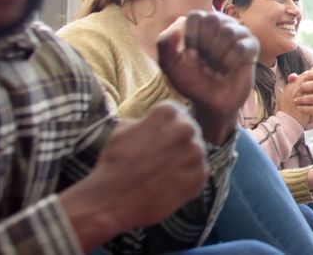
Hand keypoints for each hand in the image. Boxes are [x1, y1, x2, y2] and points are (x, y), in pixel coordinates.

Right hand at [60, 103, 208, 249]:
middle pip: (188, 132)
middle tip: (159, 160)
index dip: (164, 129)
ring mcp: (196, 152)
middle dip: (176, 144)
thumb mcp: (122, 129)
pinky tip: (167, 185)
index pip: (175, 114)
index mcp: (168, 112)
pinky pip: (198, 173)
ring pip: (194, 153)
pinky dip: (186, 180)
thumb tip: (154, 122)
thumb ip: (145, 121)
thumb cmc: (113, 164)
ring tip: (161, 174)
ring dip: (182, 161)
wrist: (111, 201)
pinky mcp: (200, 175)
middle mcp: (187, 128)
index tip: (155, 140)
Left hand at [157, 11, 258, 143]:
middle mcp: (221, 24)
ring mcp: (238, 33)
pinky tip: (226, 70)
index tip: (190, 55)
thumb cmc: (191, 81)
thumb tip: (180, 21)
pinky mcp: (252, 46)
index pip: (195, 16)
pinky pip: (241, 46)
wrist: (211, 103)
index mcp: (200, 24)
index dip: (190, 37)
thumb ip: (165, 43)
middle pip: (213, 20)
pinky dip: (229, 62)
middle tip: (204, 62)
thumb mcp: (169, 65)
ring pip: (228, 32)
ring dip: (217, 55)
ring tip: (215, 68)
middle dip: (205, 45)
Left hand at [292, 70, 312, 125]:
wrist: (295, 116)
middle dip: (305, 86)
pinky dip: (305, 108)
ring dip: (303, 99)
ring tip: (295, 102)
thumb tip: (292, 76)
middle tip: (298, 90)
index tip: (304, 77)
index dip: (312, 74)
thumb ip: (293, 82)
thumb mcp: (292, 89)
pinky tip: (298, 108)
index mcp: (312, 83)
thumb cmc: (295, 100)